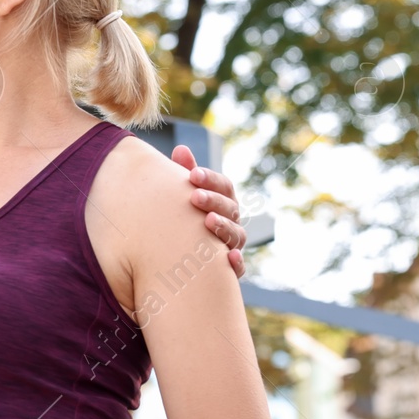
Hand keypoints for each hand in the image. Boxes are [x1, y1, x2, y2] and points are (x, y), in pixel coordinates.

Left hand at [172, 145, 246, 278]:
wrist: (180, 262)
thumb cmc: (183, 221)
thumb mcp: (185, 197)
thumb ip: (185, 175)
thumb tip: (181, 149)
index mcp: (222, 201)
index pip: (224, 186)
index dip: (211, 179)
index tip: (193, 175)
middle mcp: (231, 221)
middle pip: (230, 208)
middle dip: (213, 201)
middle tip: (195, 197)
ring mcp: (232, 245)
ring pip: (236, 235)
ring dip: (223, 227)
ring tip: (207, 220)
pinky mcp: (230, 270)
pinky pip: (238, 268)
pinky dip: (237, 263)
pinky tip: (229, 257)